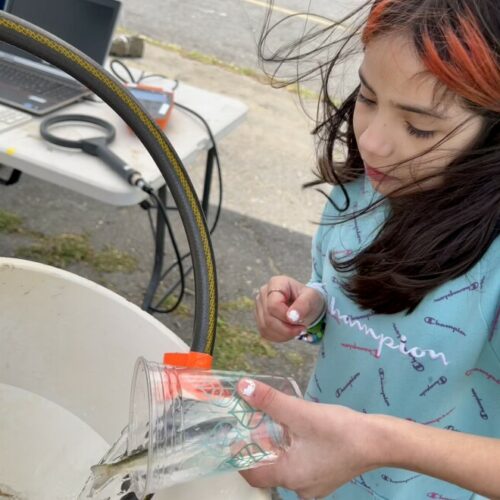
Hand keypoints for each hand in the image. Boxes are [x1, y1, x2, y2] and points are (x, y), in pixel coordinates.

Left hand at [237, 379, 376, 498]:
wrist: (378, 441)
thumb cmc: (338, 429)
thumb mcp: (300, 412)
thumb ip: (269, 400)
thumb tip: (242, 387)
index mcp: (289, 476)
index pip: (252, 473)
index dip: (240, 454)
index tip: (236, 434)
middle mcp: (299, 488)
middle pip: (268, 468)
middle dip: (260, 445)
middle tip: (258, 421)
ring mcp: (314, 486)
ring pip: (284, 466)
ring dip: (277, 446)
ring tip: (278, 422)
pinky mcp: (325, 478)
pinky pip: (299, 466)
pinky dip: (293, 450)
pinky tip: (299, 431)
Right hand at [255, 276, 324, 341]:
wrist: (307, 304)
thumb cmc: (309, 298)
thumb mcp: (312, 298)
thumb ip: (303, 305)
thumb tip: (291, 317)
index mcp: (276, 283)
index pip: (273, 304)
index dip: (285, 317)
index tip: (300, 322)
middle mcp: (263, 293)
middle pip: (268, 317)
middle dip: (287, 328)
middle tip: (302, 328)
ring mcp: (259, 306)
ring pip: (265, 327)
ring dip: (284, 334)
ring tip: (297, 330)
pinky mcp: (260, 318)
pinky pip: (265, 333)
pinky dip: (279, 337)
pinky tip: (290, 333)